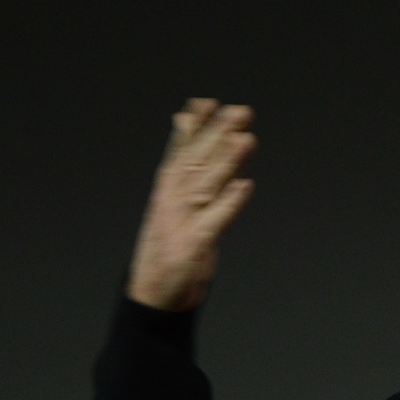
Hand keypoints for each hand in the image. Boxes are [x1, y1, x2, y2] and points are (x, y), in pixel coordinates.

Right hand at [127, 99, 256, 310]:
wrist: (154, 296)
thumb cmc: (169, 245)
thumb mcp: (172, 202)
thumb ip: (183, 162)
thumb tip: (185, 121)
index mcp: (166, 192)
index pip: (179, 152)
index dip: (193, 128)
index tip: (208, 103)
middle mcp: (171, 203)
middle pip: (195, 163)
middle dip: (217, 136)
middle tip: (240, 112)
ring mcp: (181, 224)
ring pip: (206, 186)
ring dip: (226, 162)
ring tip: (245, 139)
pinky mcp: (193, 247)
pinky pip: (215, 222)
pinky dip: (230, 203)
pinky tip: (245, 186)